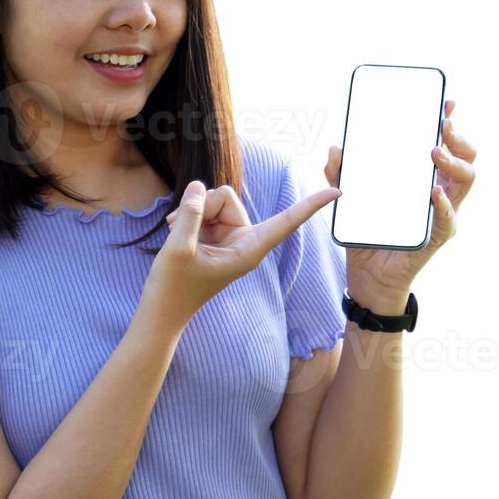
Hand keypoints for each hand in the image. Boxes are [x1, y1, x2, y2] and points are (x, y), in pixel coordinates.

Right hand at [148, 178, 340, 322]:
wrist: (159, 312)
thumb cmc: (172, 289)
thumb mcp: (178, 248)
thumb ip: (191, 213)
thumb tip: (200, 186)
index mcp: (249, 250)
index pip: (287, 222)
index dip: (311, 206)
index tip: (339, 192)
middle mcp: (243, 240)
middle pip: (226, 197)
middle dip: (202, 205)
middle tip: (180, 226)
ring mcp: (229, 236)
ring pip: (212, 199)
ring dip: (190, 211)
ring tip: (176, 232)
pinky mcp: (214, 234)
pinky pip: (203, 208)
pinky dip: (186, 215)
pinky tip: (174, 230)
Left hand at [327, 98, 476, 300]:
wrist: (368, 275)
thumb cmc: (367, 232)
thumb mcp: (348, 198)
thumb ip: (339, 173)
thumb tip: (335, 148)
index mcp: (425, 177)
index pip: (447, 144)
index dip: (450, 122)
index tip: (447, 103)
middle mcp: (440, 191)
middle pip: (466, 157)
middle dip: (458, 138)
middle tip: (442, 127)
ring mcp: (443, 213)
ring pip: (466, 180)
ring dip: (453, 163)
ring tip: (435, 153)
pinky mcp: (437, 236)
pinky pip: (447, 219)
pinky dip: (443, 204)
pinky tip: (434, 193)